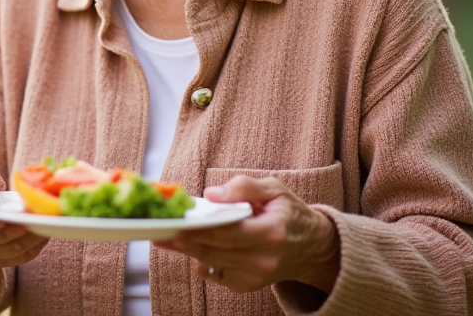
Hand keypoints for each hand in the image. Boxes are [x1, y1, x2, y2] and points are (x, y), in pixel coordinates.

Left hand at [155, 176, 340, 293]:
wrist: (313, 248)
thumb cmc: (290, 213)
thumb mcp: (275, 189)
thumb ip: (244, 187)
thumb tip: (211, 194)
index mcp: (271, 232)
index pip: (228, 232)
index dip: (200, 230)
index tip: (176, 225)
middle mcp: (264, 259)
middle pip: (215, 250)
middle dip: (185, 241)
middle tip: (159, 232)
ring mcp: (257, 275)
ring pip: (213, 262)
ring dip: (188, 251)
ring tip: (165, 240)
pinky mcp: (250, 285)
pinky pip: (218, 275)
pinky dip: (203, 263)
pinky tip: (192, 251)